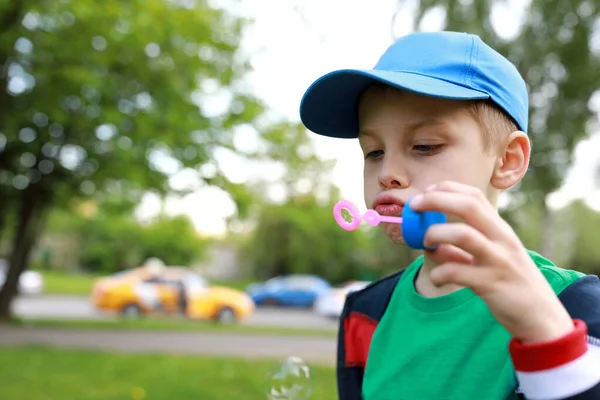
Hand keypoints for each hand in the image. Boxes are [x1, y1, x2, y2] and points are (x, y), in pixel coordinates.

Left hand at [409, 181, 573, 343]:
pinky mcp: (492, 284)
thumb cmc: (510, 283)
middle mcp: (502, 240)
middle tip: (414, 206)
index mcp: (501, 230)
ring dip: (436, 234)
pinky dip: (439, 272)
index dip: (447, 189)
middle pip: (469, 207)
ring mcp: (499, 260)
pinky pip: (456, 271)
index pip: (474, 197)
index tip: (426, 193)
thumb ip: (466, 245)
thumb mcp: (494, 257)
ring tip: (426, 243)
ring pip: (463, 234)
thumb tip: (429, 235)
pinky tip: (436, 278)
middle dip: (437, 201)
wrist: (541, 317)